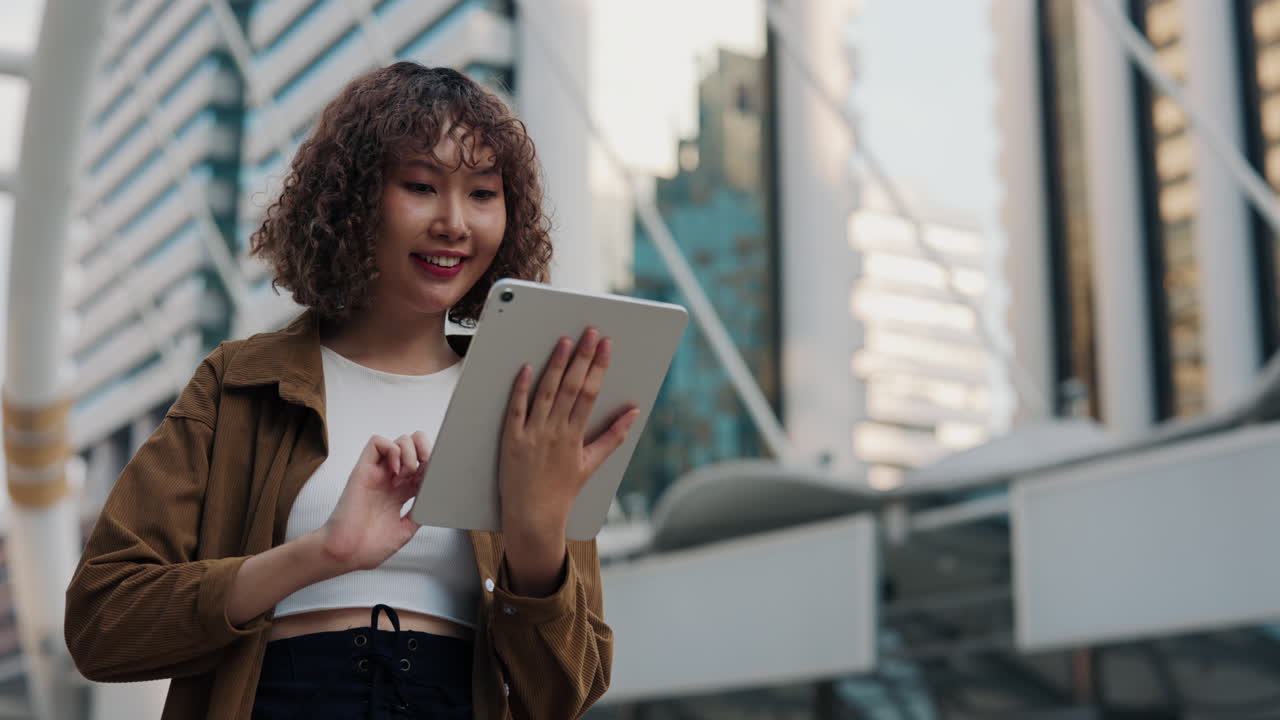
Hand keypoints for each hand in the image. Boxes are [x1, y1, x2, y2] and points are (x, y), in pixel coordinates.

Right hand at [318, 432, 430, 572]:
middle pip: (414, 447)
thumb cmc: (368, 547)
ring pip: (399, 441)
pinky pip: (377, 442)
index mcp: (400, 494)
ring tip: (405, 476)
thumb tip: (435, 498)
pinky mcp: (363, 470)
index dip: (434, 468)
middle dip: (426, 451)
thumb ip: (419, 512)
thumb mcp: (405, 530)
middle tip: (426, 469)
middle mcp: (390, 481)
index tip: (437, 481)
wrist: (346, 554)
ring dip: (410, 454)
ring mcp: (378, 475)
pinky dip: (392, 450)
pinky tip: (394, 471)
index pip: (423, 467)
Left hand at [498, 328, 639, 540]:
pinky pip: (516, 410)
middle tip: (591, 331)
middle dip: (583, 357)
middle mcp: (555, 432)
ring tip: (565, 341)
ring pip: (546, 393)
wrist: (533, 517)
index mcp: (575, 436)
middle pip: (571, 387)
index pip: (590, 393)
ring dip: (556, 365)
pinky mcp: (511, 440)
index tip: (607, 345)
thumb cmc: (562, 491)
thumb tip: (633, 413)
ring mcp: (532, 435)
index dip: (599, 367)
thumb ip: (613, 437)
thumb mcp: (591, 465)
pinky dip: (521, 388)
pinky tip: (528, 367)